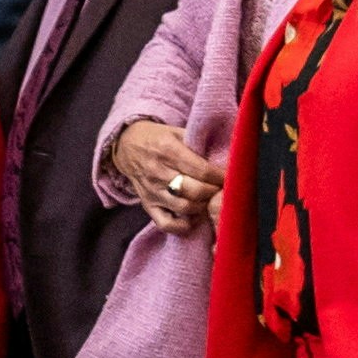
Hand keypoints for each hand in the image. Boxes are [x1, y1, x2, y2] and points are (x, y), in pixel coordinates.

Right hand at [111, 119, 223, 235]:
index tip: (232, 177)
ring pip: (184, 207)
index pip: (202, 170)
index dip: (221, 176)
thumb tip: (227, 156)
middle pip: (195, 191)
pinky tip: (193, 217)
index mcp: (168, 151)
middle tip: (222, 189)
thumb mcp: (177, 132)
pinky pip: (165, 223)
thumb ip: (199, 143)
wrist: (126, 146)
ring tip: (209, 199)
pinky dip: (182, 225)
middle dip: (214, 192)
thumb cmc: (158, 138)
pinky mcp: (147, 204)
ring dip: (203, 206)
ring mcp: (152, 191)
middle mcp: (158, 172)